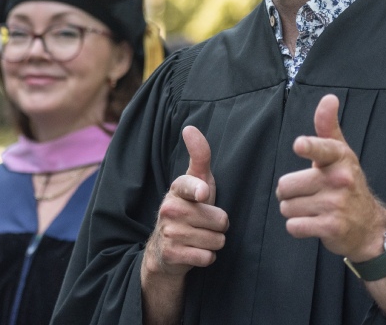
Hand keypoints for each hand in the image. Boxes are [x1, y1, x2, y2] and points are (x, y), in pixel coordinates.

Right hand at [143, 126, 228, 279]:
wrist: (165, 250)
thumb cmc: (189, 209)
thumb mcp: (197, 182)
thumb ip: (199, 156)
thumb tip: (189, 128)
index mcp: (177, 189)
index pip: (191, 186)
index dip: (199, 191)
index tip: (202, 194)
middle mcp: (169, 209)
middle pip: (220, 219)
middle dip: (219, 225)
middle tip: (204, 224)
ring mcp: (169, 232)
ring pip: (217, 240)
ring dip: (214, 242)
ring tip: (199, 237)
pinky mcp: (171, 254)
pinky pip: (208, 257)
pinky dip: (207, 257)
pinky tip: (195, 251)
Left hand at [276, 94, 385, 261]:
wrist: (369, 226)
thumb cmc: (347, 183)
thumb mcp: (340, 154)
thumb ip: (327, 127)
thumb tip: (329, 98)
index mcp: (340, 157)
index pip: (322, 148)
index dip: (309, 147)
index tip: (300, 144)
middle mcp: (340, 179)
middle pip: (285, 185)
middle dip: (289, 193)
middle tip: (307, 193)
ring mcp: (336, 204)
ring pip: (287, 207)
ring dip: (294, 211)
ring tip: (313, 209)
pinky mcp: (331, 227)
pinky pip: (294, 226)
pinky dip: (298, 227)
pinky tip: (314, 224)